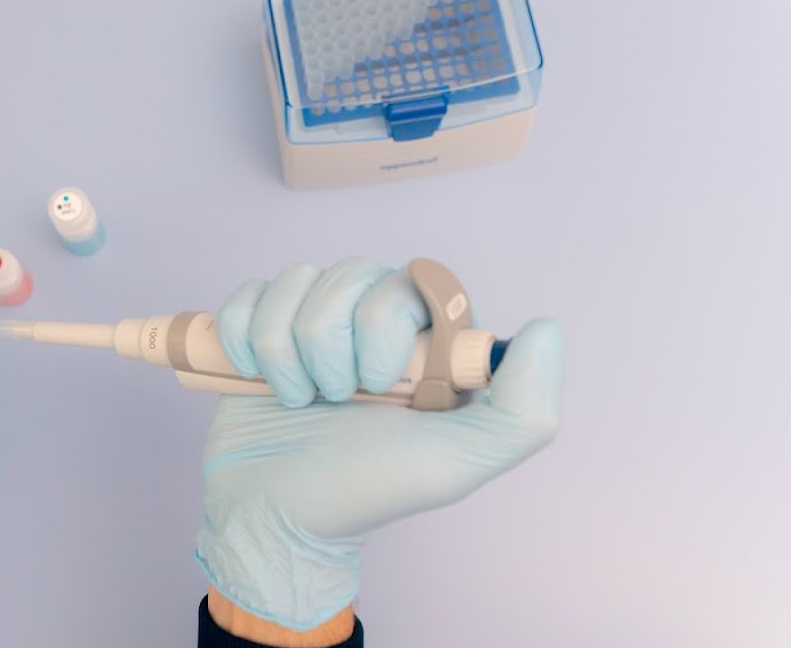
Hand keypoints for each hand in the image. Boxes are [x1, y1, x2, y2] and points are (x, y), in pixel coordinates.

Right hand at [197, 258, 563, 630]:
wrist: (272, 517)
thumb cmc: (364, 491)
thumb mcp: (457, 465)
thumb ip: (524, 410)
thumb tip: (547, 327)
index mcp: (429, 342)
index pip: (414, 281)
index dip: (382, 328)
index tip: (378, 387)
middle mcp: (375, 321)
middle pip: (350, 274)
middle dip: (329, 344)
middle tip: (334, 401)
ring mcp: (315, 321)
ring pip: (296, 280)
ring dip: (284, 349)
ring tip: (296, 399)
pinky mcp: (261, 326)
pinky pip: (250, 293)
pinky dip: (242, 340)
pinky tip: (255, 381)